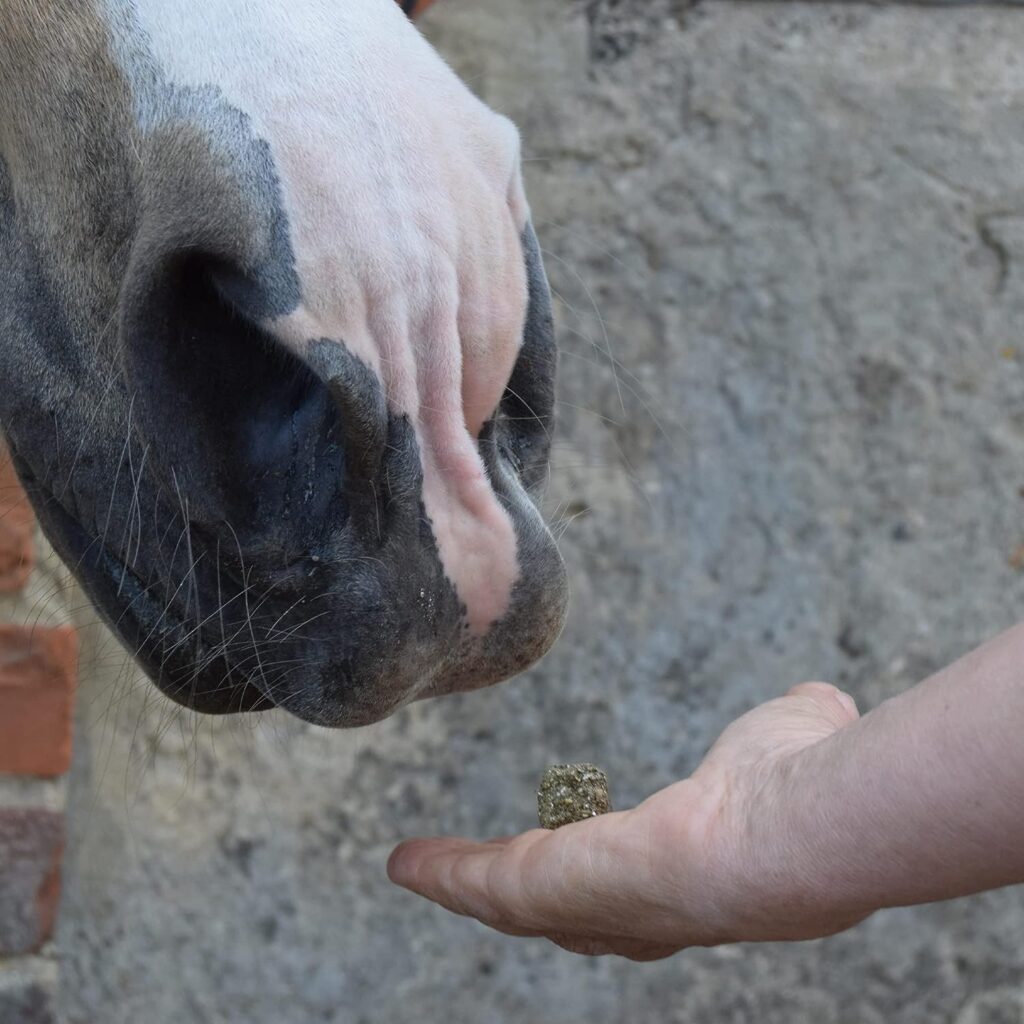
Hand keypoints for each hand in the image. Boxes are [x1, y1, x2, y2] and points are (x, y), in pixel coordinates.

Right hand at [387, 682, 866, 959]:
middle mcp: (638, 910)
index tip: (577, 859)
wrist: (791, 830)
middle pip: (560, 914)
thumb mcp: (791, 734)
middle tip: (472, 879)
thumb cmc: (800, 785)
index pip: (632, 893)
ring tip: (419, 868)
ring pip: (513, 904)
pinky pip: (485, 887)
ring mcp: (591, 907)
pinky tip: (408, 862)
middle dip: (517, 896)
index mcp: (690, 877)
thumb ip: (794, 722)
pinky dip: (445, 876)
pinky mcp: (551, 890)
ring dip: (464, 887)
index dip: (597, 881)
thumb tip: (815, 701)